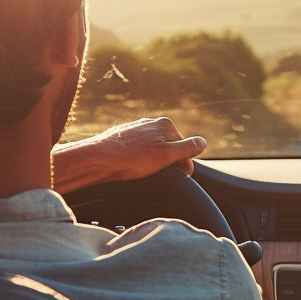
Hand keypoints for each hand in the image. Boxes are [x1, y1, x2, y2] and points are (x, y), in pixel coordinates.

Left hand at [51, 117, 206, 193]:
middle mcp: (151, 122)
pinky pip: (138, 151)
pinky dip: (138, 160)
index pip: (185, 148)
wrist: (97, 159)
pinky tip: (130, 167)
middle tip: (156, 176)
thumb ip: (188, 148)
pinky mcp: (123, 137)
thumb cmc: (131, 159)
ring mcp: (136, 129)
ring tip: (140, 172)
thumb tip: (203, 142)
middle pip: (169, 147)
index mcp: (165, 124)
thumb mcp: (167, 156)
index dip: (183, 165)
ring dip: (152, 162)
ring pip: (153, 149)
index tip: (176, 177)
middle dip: (166, 163)